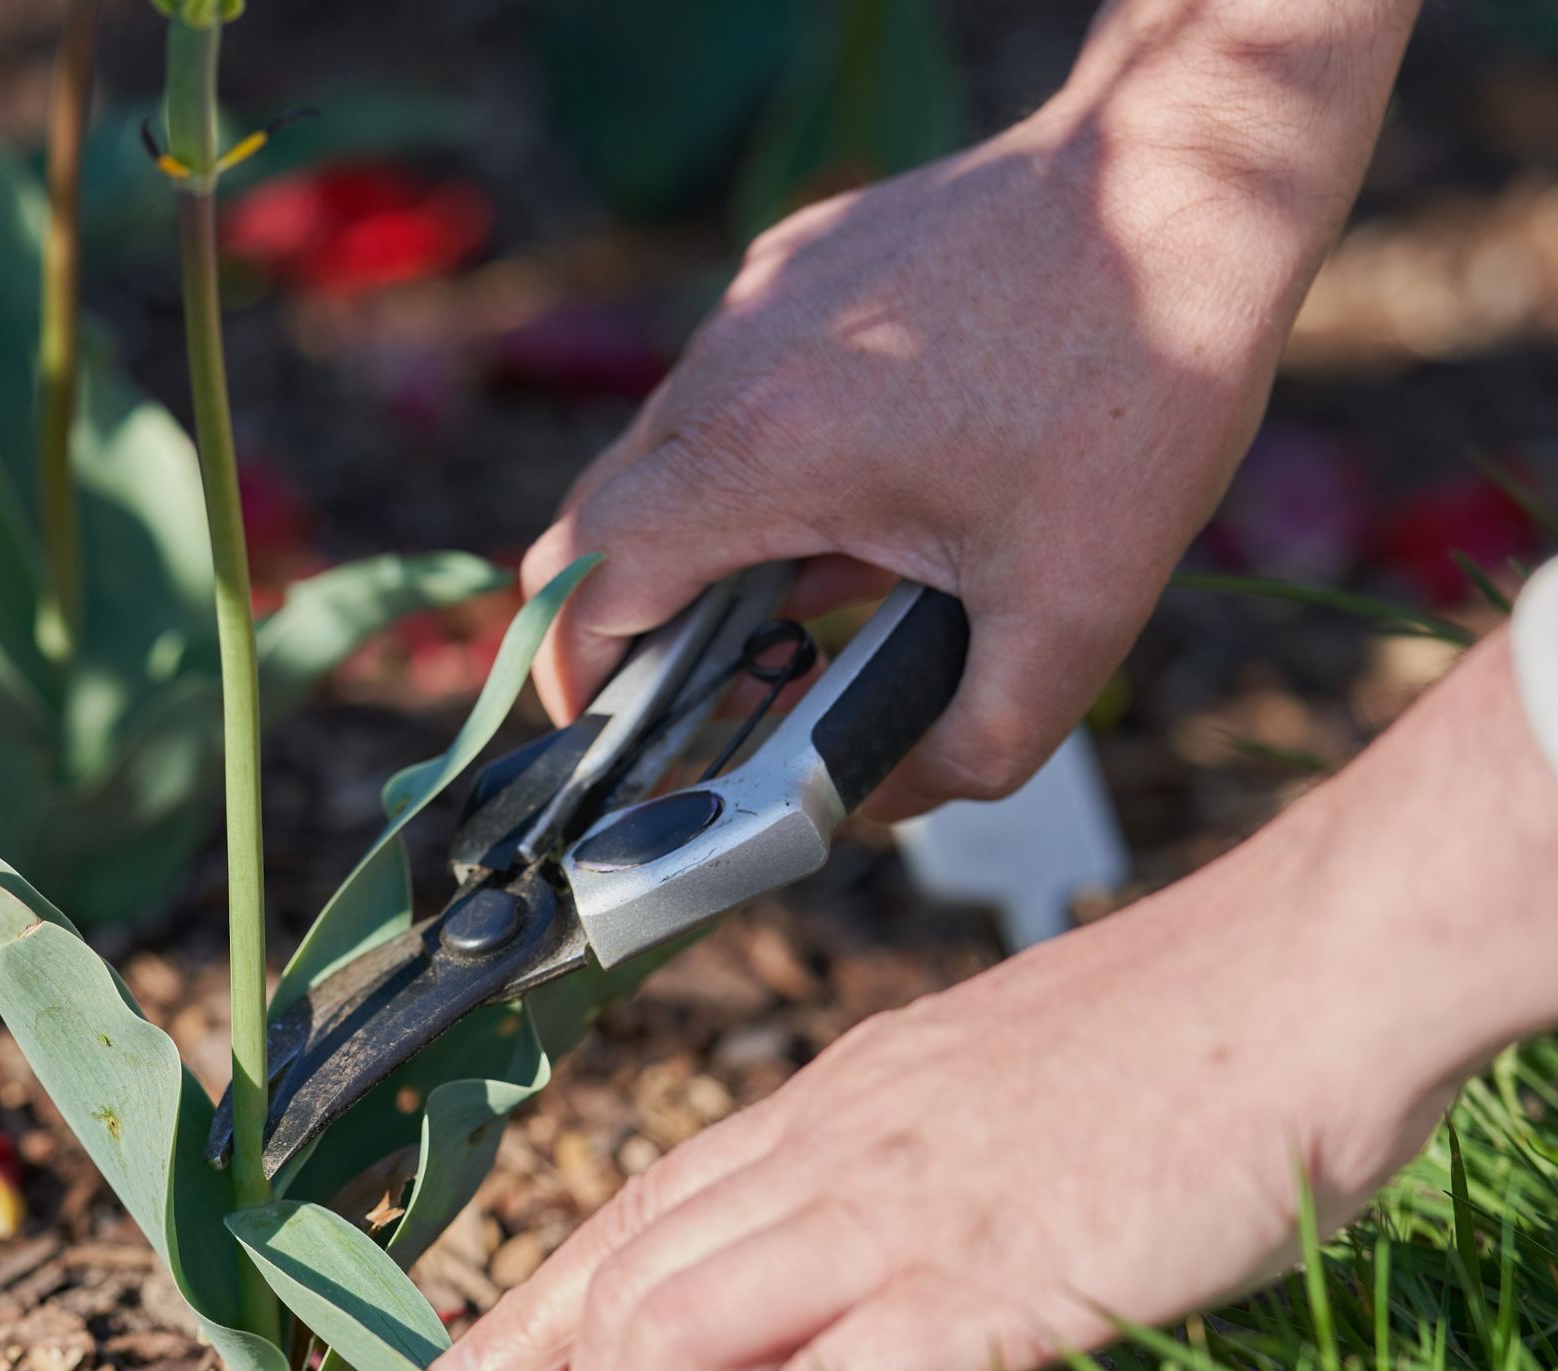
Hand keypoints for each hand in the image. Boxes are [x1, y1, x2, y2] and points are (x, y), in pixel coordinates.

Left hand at [433, 630, 1557, 1370]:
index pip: (643, 1193)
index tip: (473, 1364)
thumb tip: (855, 1238)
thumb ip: (905, 1152)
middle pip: (628, 1270)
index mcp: (838, 1092)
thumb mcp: (990, 1079)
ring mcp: (898, 1208)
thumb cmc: (1171, 1032)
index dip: (542, 1292)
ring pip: (672, 1329)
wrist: (1292, 975)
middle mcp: (833, 1141)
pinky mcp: (984, 1282)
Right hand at [519, 4, 1415, 817]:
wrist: (1188, 176)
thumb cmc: (1139, 376)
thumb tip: (882, 802)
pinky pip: (733, 386)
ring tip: (816, 595)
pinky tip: (869, 489)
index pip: (584, 581)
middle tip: (710, 694)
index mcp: (764, 450)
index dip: (574, 680)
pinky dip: (761, 463)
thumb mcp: (1076, 613)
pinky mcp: (798, 264)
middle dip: (636, 626)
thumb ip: (972, 747)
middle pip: (603, 521)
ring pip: (668, 453)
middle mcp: (730, 362)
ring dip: (709, 543)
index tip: (610, 741)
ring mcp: (758, 302)